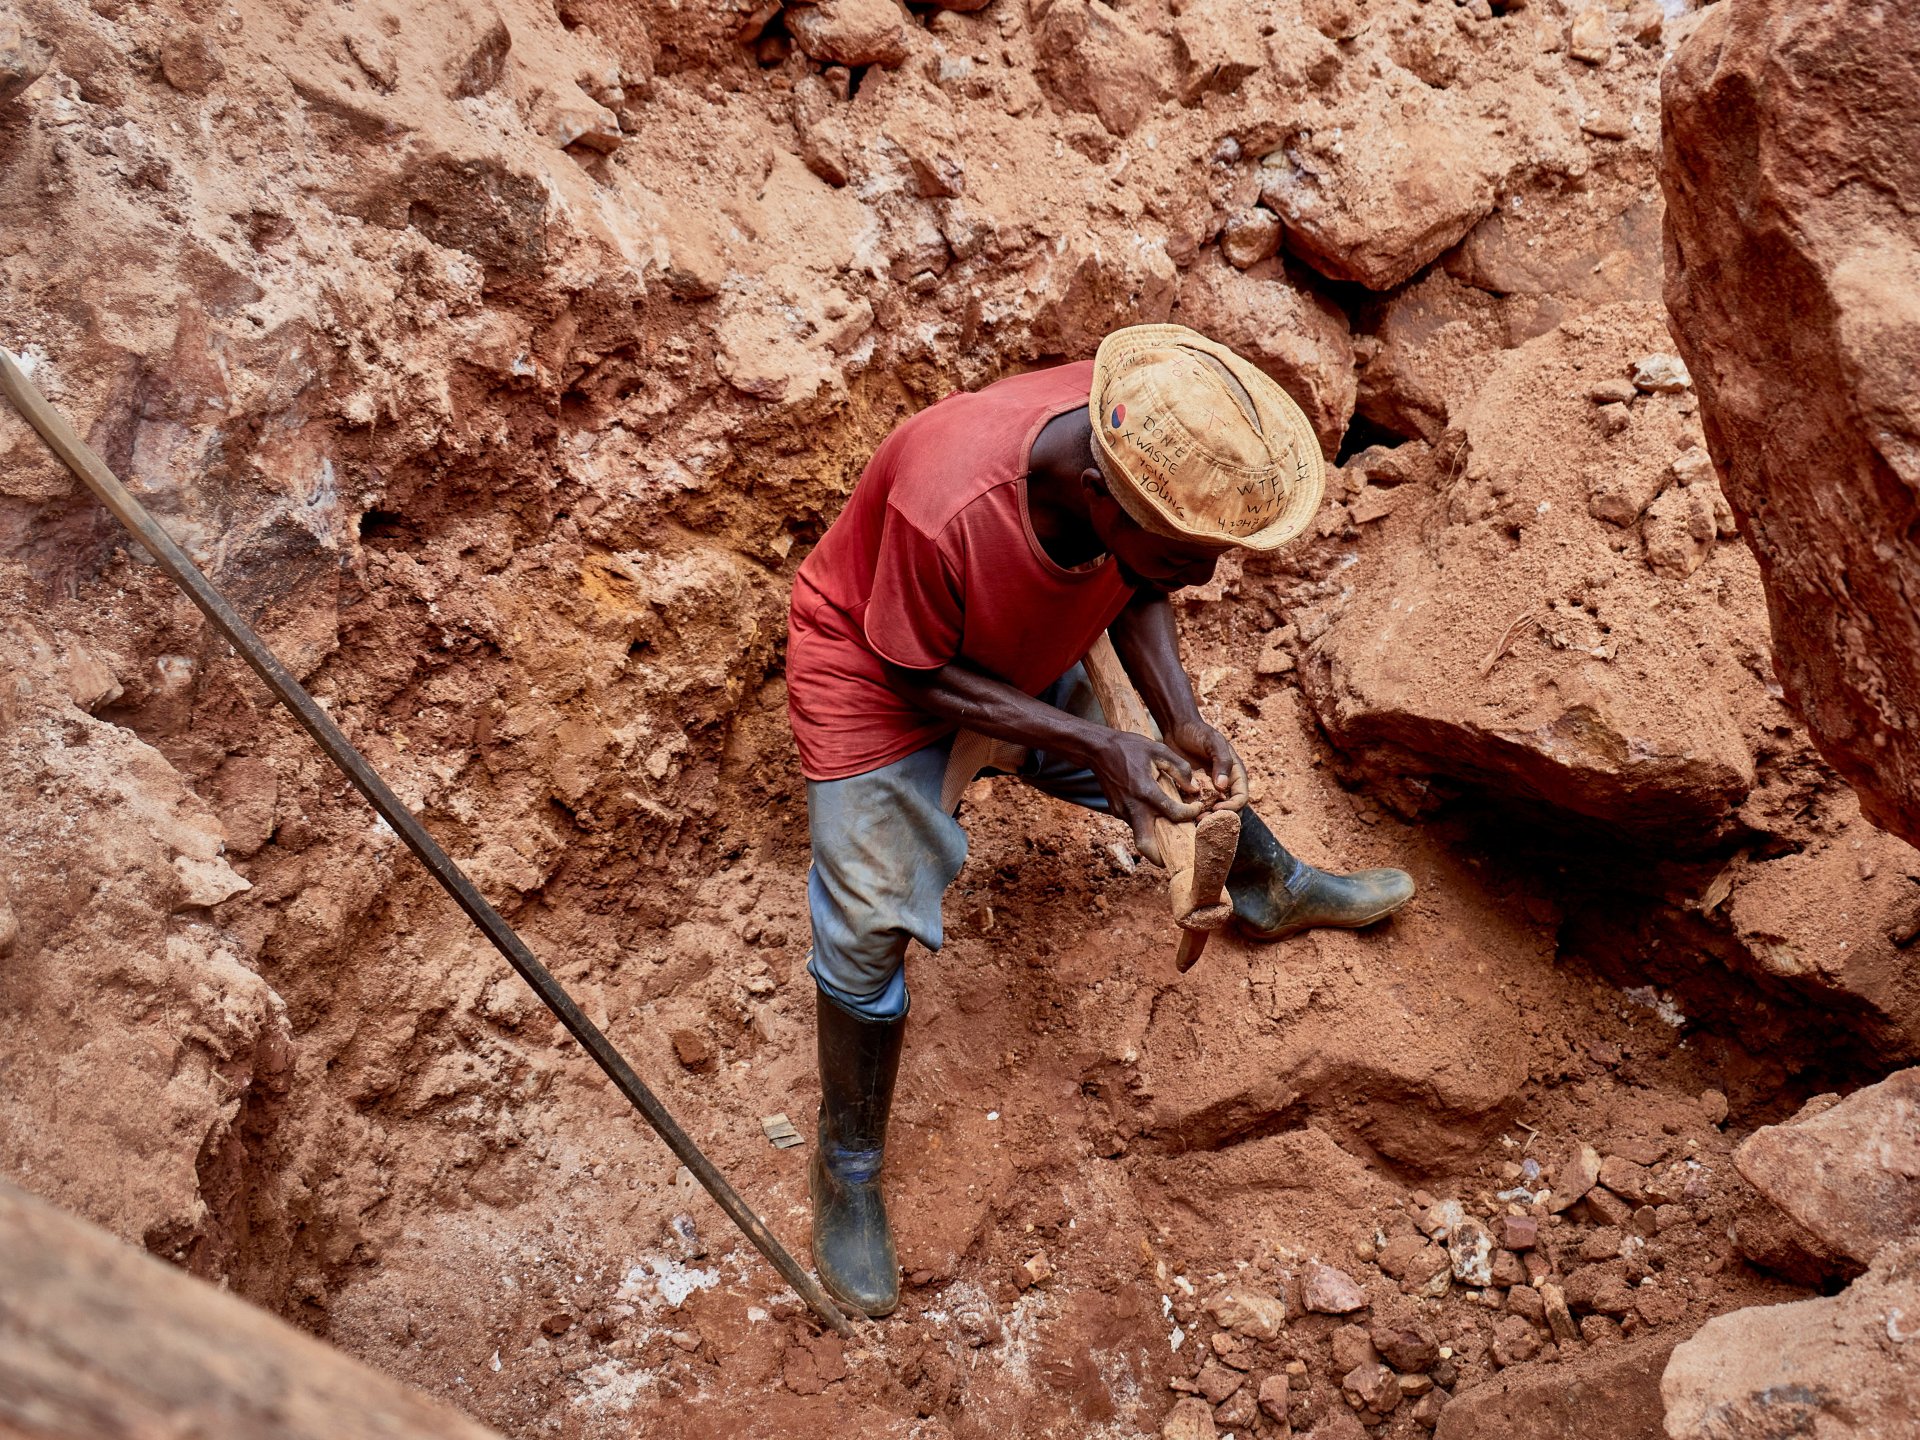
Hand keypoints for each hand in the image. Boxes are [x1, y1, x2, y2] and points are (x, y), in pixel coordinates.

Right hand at [1087, 730, 1206, 866]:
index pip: (1174, 814)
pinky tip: (1153, 814)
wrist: (1098, 750)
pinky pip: (1134, 823)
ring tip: (1170, 830)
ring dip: (1154, 838)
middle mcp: (1133, 807)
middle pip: (1146, 845)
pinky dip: (1145, 824)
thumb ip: (1180, 768)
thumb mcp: (1159, 750)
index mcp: (1146, 792)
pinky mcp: (1116, 811)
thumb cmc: (1130, 748)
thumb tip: (1193, 789)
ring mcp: (1122, 811)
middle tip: (1174, 857)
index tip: (1196, 808)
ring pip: (1140, 835)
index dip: (1190, 814)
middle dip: (1160, 857)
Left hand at [1166, 716, 1249, 812]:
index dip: (1232, 807)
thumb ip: (1222, 761)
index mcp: (1235, 774)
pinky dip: (1193, 815)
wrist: (1177, 729)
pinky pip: (1196, 808)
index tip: (1217, 808)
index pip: (1241, 797)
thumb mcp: (1214, 742)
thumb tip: (1223, 786)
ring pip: (1213, 813)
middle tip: (1205, 820)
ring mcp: (1208, 790)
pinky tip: (1185, 816)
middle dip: (1220, 818)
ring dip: (1207, 820)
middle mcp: (1224, 785)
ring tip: (1195, 820)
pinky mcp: (1193, 792)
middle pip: (1229, 810)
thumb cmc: (1199, 732)